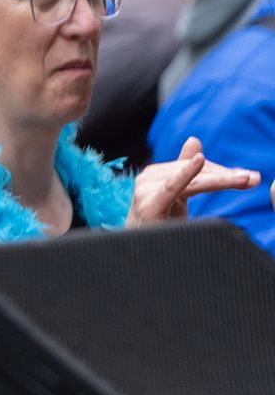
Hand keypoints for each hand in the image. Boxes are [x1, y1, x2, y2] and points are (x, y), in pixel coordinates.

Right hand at [131, 136, 260, 225]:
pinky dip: (186, 174)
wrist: (140, 254)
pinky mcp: (148, 204)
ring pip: (193, 180)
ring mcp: (145, 190)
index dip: (222, 170)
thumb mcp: (177, 195)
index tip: (249, 177)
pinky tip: (198, 162)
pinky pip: (172, 187)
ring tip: (246, 180)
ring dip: (222, 179)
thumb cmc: (159, 224)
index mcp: (156, 174)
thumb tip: (194, 140)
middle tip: (253, 178)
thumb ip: (184, 169)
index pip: (196, 166)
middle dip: (227, 175)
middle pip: (197, 172)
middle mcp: (148, 178)